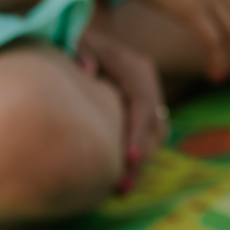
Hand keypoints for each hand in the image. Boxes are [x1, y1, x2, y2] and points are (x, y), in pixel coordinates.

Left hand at [75, 25, 167, 188]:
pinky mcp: (140, 113)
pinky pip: (146, 139)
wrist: (80, 41)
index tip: (128, 159)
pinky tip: (119, 181)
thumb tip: (87, 70)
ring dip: (140, 163)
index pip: (144, 102)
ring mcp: (147, 99)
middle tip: (123, 185)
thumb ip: (82, 51)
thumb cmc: (74, 43)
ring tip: (121, 190)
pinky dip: (135, 159)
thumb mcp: (76, 40)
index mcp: (136, 67)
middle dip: (141, 157)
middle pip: (154, 125)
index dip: (139, 132)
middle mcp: (147, 84)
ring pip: (155, 136)